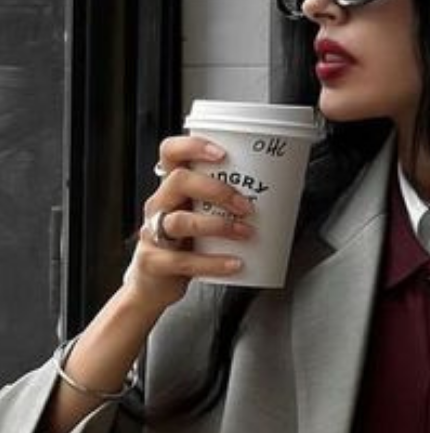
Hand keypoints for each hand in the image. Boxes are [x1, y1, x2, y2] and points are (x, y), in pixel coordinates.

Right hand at [123, 134, 256, 313]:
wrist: (153, 286)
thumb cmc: (182, 246)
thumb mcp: (199, 218)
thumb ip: (222, 206)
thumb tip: (275, 197)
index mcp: (171, 189)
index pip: (171, 153)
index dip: (192, 147)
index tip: (222, 153)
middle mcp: (159, 206)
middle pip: (179, 181)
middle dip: (216, 189)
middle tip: (245, 205)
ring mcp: (152, 233)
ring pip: (181, 221)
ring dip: (219, 225)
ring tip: (246, 233)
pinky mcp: (155, 262)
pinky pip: (185, 261)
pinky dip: (214, 262)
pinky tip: (235, 263)